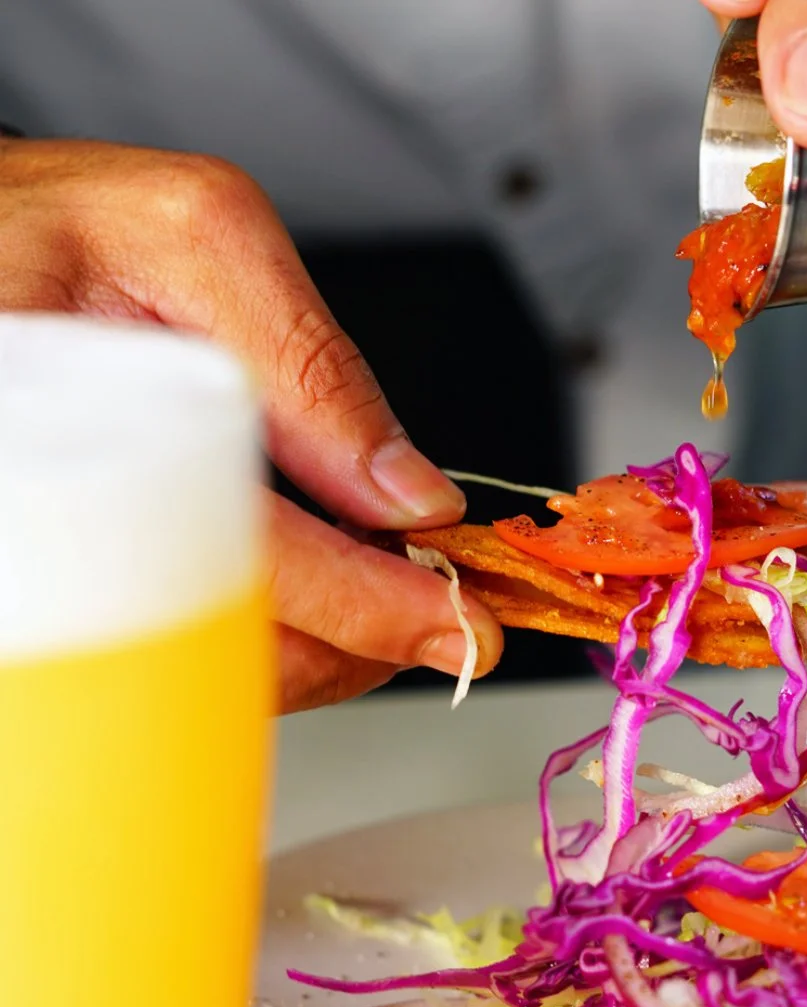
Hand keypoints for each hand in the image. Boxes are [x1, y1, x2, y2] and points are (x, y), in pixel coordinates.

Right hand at [0, 137, 502, 710]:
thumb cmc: (43, 226)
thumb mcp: (194, 238)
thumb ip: (308, 362)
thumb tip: (408, 492)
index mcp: (66, 433)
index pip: (245, 560)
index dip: (367, 605)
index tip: (454, 624)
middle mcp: (52, 529)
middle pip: (234, 646)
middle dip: (358, 641)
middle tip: (435, 608)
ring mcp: (58, 576)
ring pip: (212, 670)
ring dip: (320, 647)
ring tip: (374, 584)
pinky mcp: (76, 594)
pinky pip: (181, 650)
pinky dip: (268, 634)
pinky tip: (306, 587)